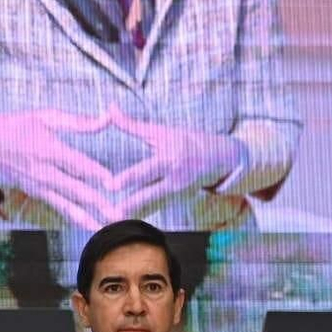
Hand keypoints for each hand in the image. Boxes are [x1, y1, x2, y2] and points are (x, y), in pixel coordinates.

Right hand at [0, 109, 120, 229]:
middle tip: (116, 215)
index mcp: (48, 149)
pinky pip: (58, 206)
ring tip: (104, 227)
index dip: (95, 173)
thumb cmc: (17, 125)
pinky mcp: (35, 192)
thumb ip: (78, 121)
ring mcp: (38, 185)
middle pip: (74, 190)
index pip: (76, 164)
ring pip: (66, 204)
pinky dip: (73, 216)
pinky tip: (87, 224)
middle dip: (97, 203)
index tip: (113, 183)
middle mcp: (43, 171)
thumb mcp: (46, 116)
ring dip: (87, 217)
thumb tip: (106, 119)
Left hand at [107, 108, 243, 218]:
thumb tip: (109, 107)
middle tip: (108, 214)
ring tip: (110, 223)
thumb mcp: (162, 131)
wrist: (223, 158)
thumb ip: (132, 124)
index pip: (145, 171)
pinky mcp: (175, 201)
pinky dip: (138, 216)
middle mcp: (175, 179)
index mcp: (170, 159)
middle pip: (148, 196)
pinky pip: (154, 210)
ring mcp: (177, 193)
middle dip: (128, 206)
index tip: (109, 185)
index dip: (127, 178)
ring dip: (131, 215)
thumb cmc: (187, 140)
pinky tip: (122, 224)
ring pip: (150, 207)